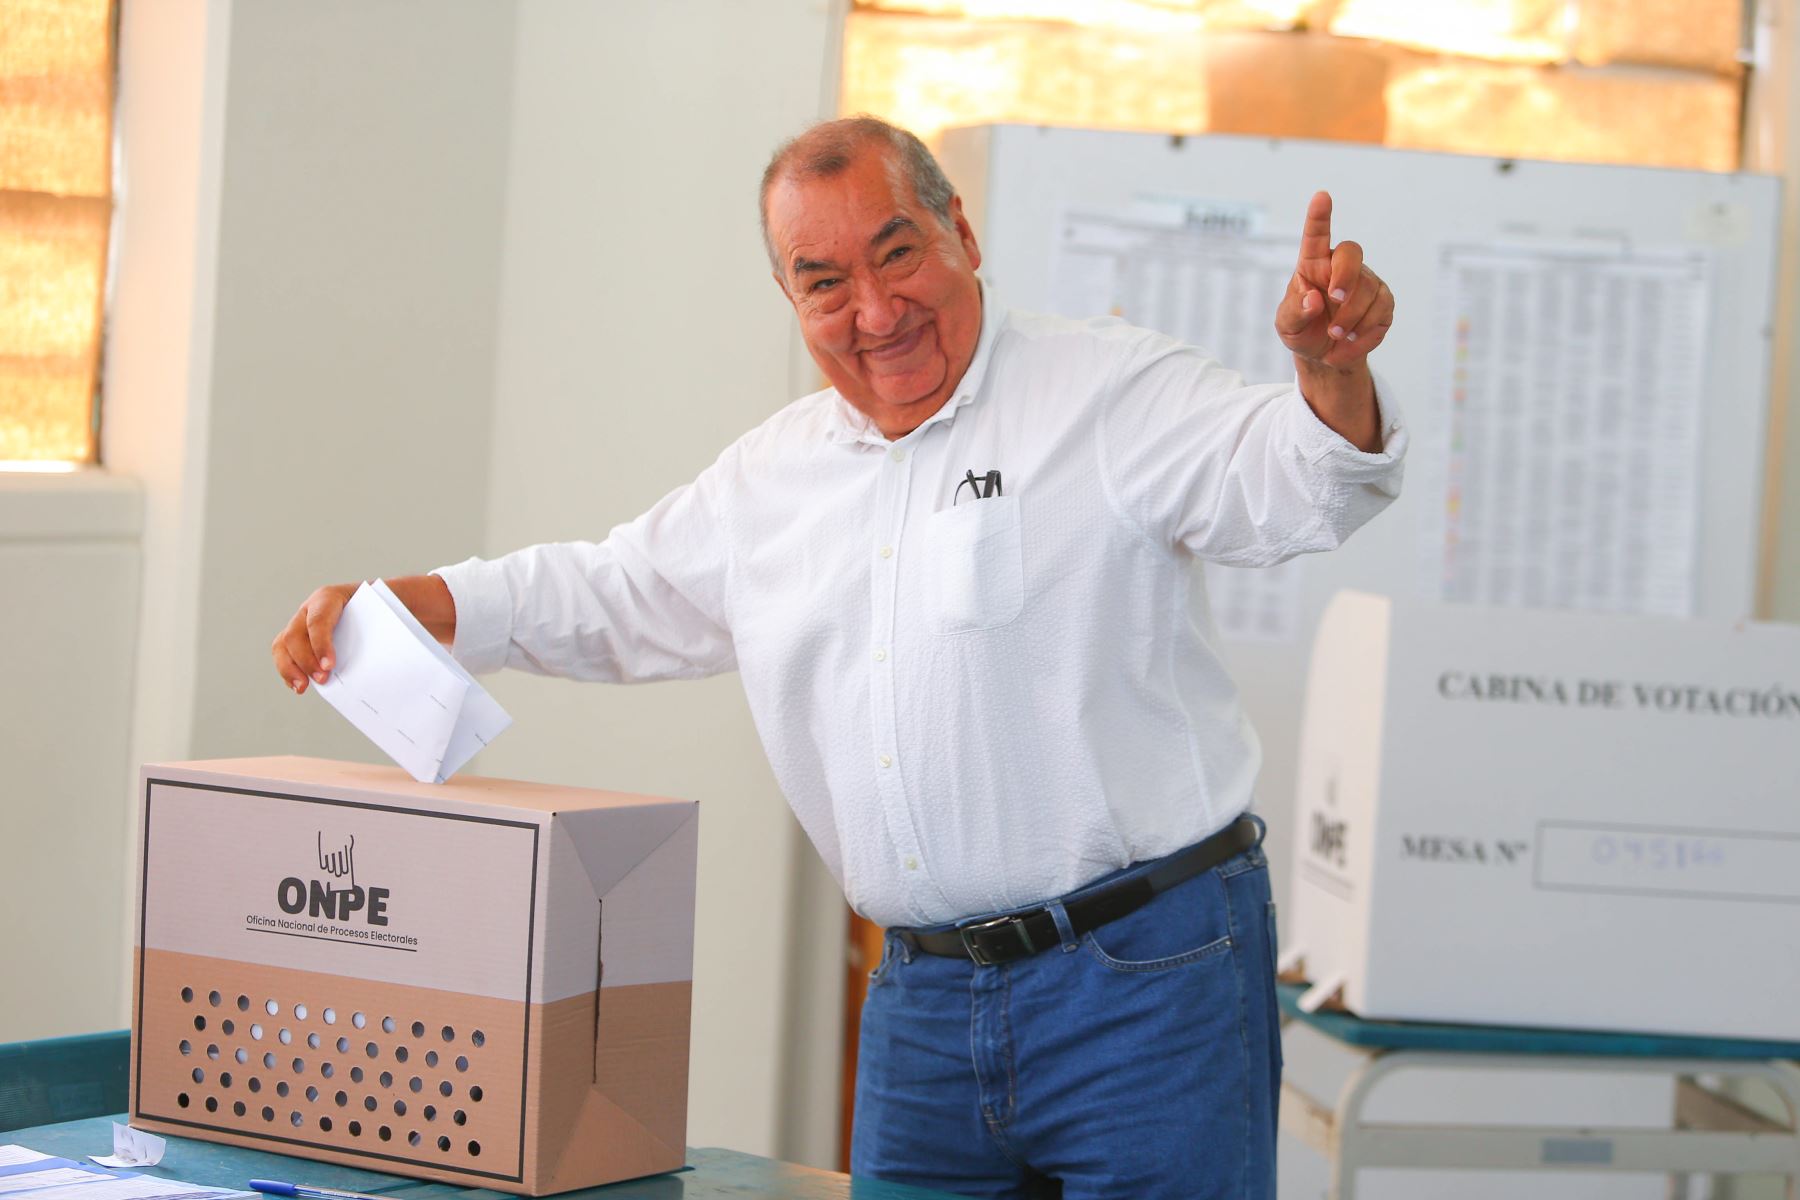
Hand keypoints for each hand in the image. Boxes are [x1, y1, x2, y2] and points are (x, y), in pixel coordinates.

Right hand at [271, 574, 456, 693]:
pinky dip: (288, 670)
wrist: (381, 605)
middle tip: (323, 680)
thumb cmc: (386, 610)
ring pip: (283, 644)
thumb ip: (389, 624)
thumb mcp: (390, 609)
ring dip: (289, 668)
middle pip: (295, 634)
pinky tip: (299, 686)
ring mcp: (301, 624)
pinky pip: (285, 653)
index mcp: (331, 597)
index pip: (319, 620)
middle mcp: (310, 609)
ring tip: (302, 688)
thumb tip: (402, 651)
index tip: (329, 666)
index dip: (321, 643)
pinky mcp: (300, 640)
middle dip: (305, 660)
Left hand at [1274, 191, 1393, 368]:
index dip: (1319, 217)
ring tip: (1335, 337)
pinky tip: (1350, 342)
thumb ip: (1295, 312)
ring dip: (1350, 318)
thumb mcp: (1287, 326)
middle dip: (1346, 275)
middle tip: (1334, 298)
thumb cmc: (1302, 331)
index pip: (1316, 236)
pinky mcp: (1384, 302)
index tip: (1321, 196)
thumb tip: (1313, 299)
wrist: (1325, 355)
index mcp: (1312, 265)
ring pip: (1368, 289)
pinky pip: (1381, 311)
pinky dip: (1364, 333)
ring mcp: (1366, 282)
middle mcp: (1341, 267)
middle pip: (1352, 253)